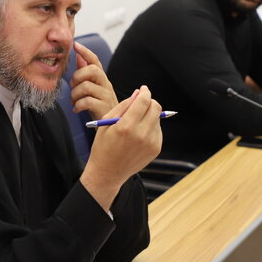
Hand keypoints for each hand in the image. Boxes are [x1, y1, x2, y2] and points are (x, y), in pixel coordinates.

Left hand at [70, 41, 118, 120]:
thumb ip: (86, 73)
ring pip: (86, 86)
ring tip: (74, 101)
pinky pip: (87, 101)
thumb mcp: (93, 89)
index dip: (86, 52)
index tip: (75, 44)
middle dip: (78, 76)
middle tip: (73, 85)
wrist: (113, 126)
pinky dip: (78, 105)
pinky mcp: (103, 108)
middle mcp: (106, 85)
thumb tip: (79, 57)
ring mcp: (106, 96)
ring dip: (75, 94)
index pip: (95, 61)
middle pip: (92, 70)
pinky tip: (77, 109)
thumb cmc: (100, 106)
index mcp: (102, 79)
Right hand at [80, 86, 162, 210]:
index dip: (145, 92)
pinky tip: (139, 133)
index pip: (144, 101)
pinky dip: (151, 126)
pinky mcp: (155, 149)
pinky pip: (158, 130)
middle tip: (142, 102)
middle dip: (149, 101)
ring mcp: (150, 143)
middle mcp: (141, 134)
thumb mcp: (107, 122)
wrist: (108, 172)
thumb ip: (123, 106)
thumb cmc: (103, 146)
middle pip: (155, 107)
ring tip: (136, 122)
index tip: (143, 89)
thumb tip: (137, 94)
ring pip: (157, 118)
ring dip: (150, 114)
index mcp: (126, 126)